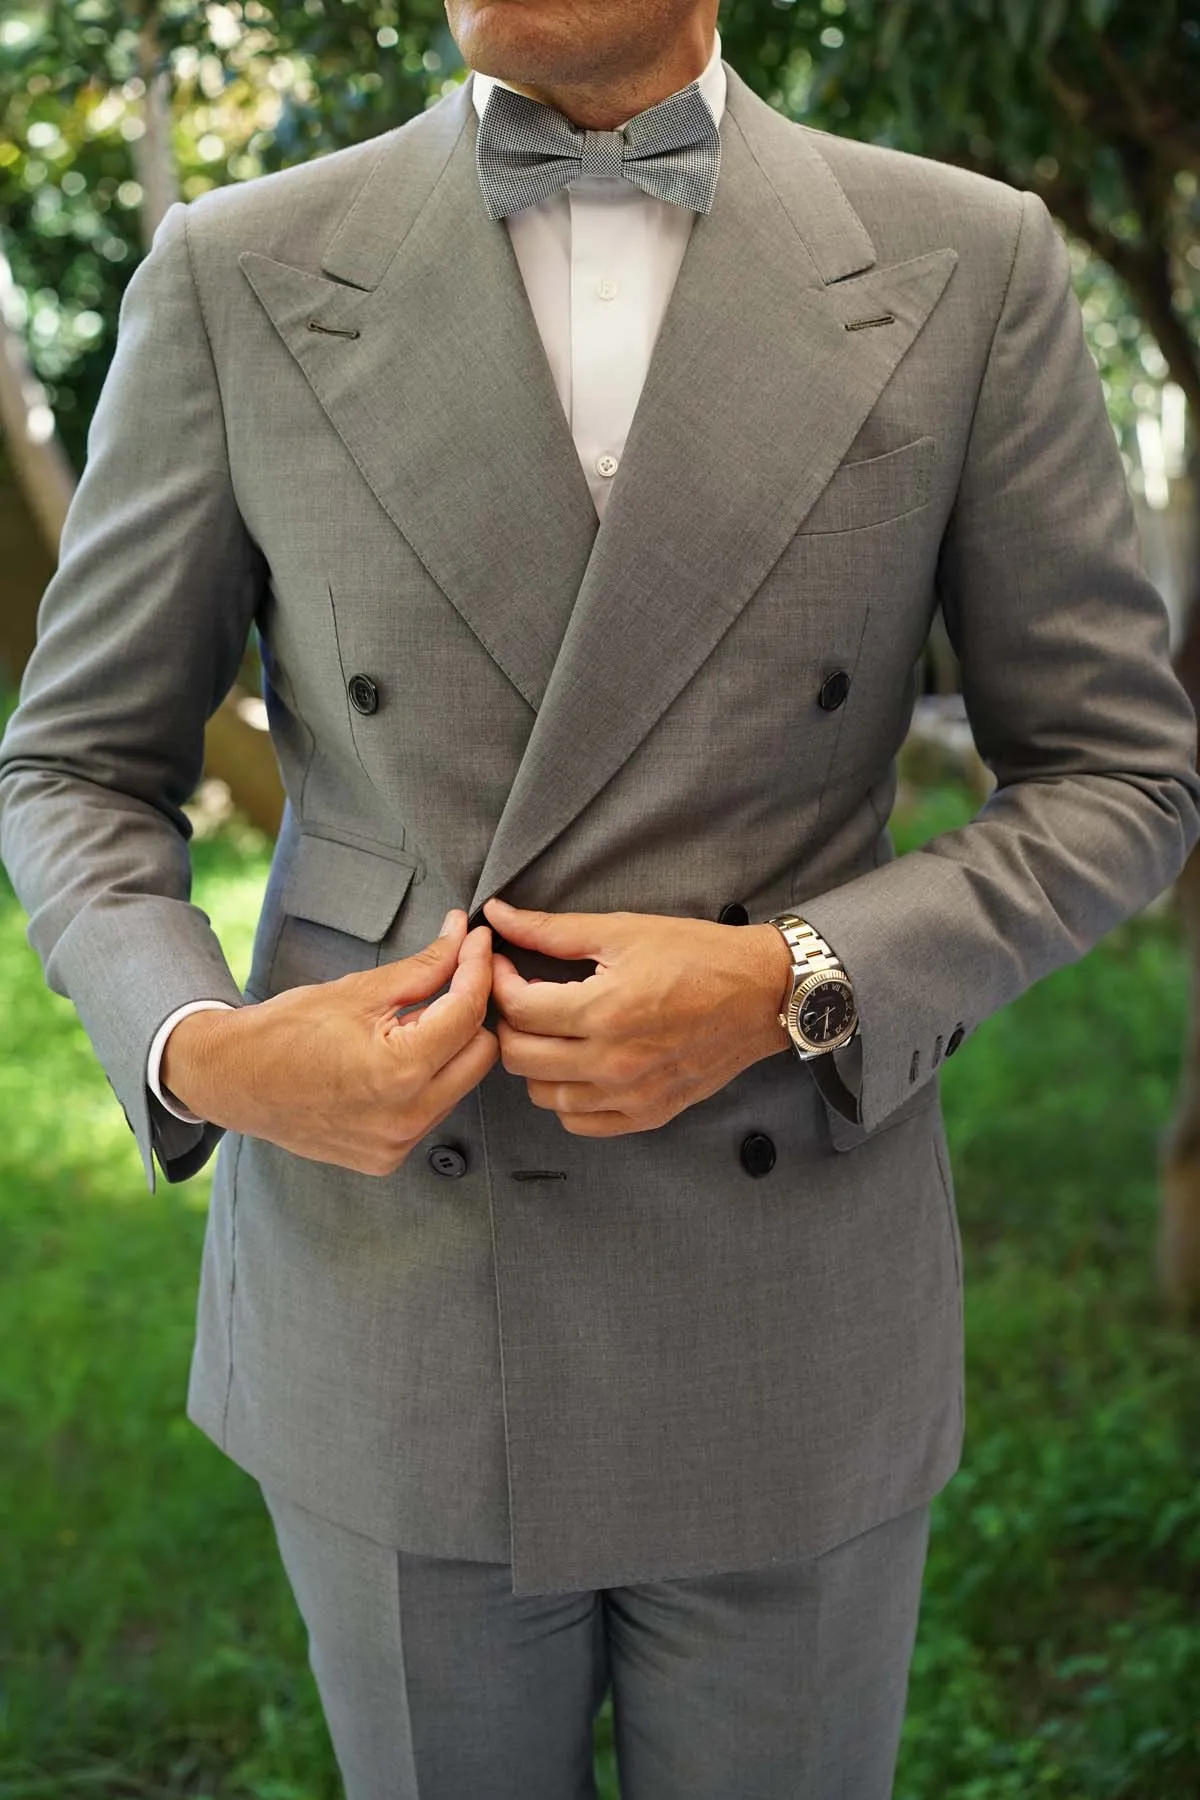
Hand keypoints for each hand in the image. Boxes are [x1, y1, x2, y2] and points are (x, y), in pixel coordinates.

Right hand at [160, 912, 498, 1174]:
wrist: (233, 1080)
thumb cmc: (287, 1030)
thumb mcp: (358, 990)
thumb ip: (423, 968)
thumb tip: (463, 938)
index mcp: (399, 1071)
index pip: (467, 1012)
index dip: (477, 968)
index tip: (478, 942)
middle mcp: (405, 1117)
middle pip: (481, 1053)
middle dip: (471, 1011)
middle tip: (451, 978)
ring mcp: (396, 1144)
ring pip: (461, 1084)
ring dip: (450, 1048)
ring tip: (412, 1022)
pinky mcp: (386, 1159)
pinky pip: (433, 1110)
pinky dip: (427, 1081)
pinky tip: (397, 1058)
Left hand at [483, 897, 793, 1137]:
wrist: (762, 994)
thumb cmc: (698, 956)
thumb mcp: (624, 930)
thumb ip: (552, 929)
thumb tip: (498, 914)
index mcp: (605, 1010)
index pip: (518, 1009)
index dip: (498, 982)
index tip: (504, 965)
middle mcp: (614, 1061)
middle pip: (520, 1057)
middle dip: (508, 1022)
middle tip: (522, 998)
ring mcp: (632, 1094)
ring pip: (544, 1095)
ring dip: (534, 1062)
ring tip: (550, 1031)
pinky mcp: (648, 1114)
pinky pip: (580, 1121)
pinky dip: (566, 1098)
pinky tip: (576, 1066)